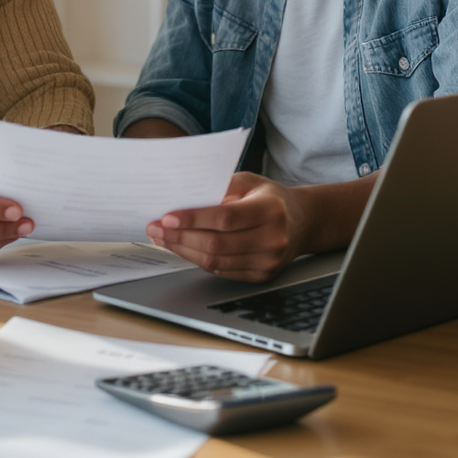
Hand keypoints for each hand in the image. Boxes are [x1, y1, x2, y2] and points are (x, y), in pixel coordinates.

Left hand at [145, 172, 303, 282]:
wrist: (302, 222)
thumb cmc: (269, 198)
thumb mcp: (249, 181)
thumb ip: (220, 187)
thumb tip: (182, 196)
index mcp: (269, 210)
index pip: (225, 218)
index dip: (193, 219)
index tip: (166, 217)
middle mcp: (272, 239)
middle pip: (216, 244)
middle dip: (179, 236)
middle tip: (155, 228)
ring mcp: (267, 261)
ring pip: (215, 261)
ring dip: (183, 250)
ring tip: (162, 238)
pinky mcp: (261, 276)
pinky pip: (221, 271)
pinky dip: (197, 260)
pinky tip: (182, 248)